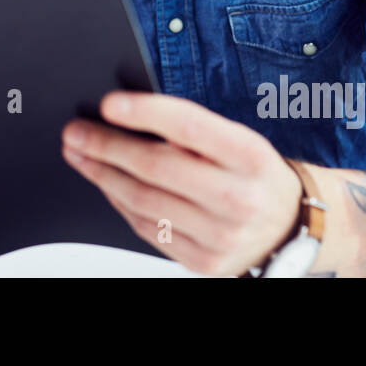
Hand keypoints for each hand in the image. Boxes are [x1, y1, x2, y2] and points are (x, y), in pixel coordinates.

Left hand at [61, 91, 302, 275]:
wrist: (290, 225)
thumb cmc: (253, 172)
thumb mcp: (238, 139)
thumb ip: (191, 128)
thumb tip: (127, 114)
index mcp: (250, 155)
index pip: (189, 126)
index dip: (144, 112)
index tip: (108, 104)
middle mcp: (239, 197)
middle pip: (156, 167)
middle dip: (106, 147)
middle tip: (76, 132)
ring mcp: (222, 235)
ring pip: (144, 201)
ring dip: (103, 175)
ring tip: (80, 155)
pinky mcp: (205, 261)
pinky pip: (149, 229)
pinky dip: (121, 204)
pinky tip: (107, 185)